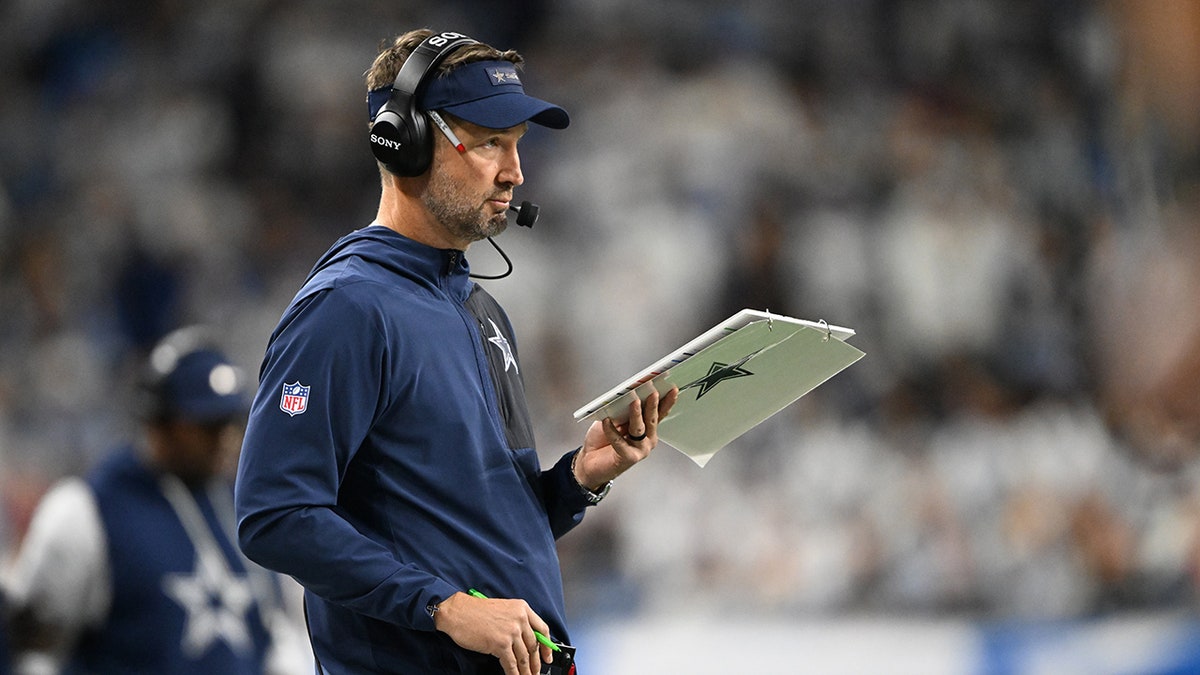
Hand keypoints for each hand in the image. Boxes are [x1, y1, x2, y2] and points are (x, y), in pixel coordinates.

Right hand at [434, 591, 553, 674]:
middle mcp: (519, 619)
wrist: (458, 612)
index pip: (542, 629)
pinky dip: (514, 673)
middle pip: (534, 646)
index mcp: (522, 608)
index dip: (547, 646)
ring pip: (524, 657)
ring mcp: (511, 632)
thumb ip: (516, 621)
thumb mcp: (503, 609)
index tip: (548, 656)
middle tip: (537, 671)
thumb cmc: (475, 611)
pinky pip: (512, 664)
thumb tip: (525, 640)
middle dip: (536, 663)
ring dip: (526, 671)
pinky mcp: (501, 644)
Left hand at [575, 387, 678, 489]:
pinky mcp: (629, 458)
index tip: (671, 389)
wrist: (590, 462)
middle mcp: (647, 439)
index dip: (666, 401)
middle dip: (653, 405)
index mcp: (647, 429)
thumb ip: (623, 411)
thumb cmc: (602, 440)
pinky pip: (620, 441)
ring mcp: (640, 449)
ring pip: (639, 429)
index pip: (659, 413)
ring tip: (634, 402)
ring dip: (637, 414)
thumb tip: (628, 397)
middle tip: (653, 392)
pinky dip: (612, 430)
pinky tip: (606, 421)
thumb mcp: (614, 420)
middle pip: (652, 419)